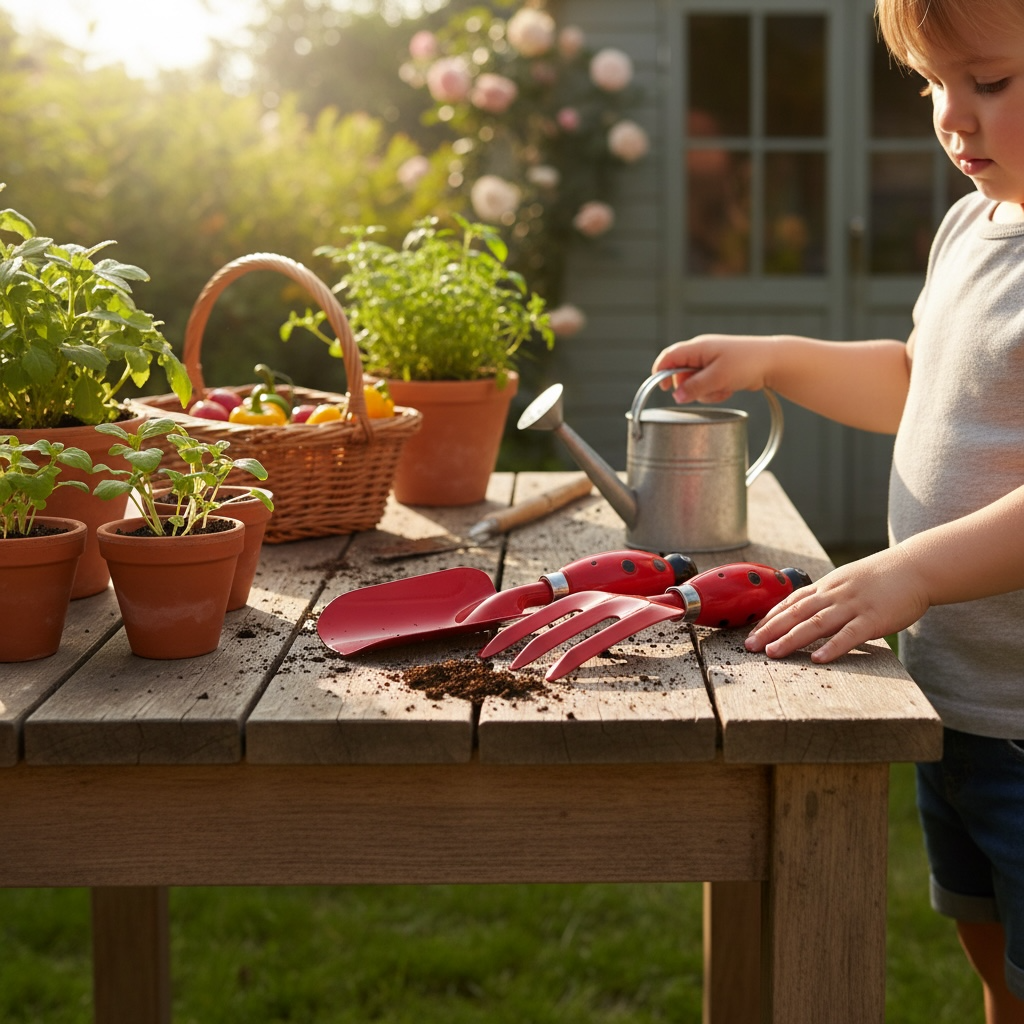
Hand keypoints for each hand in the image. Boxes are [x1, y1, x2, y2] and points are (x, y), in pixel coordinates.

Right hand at [652, 335, 774, 403]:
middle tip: (703, 392)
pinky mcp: (721, 371)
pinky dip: (715, 391)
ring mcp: (711, 362)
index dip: (661, 373)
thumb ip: (695, 387)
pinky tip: (728, 390)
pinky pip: (708, 385)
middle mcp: (702, 353)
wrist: (774, 362)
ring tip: (722, 389)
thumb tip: (676, 397)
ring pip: (695, 383)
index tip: (663, 389)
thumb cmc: (747, 362)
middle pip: (681, 374)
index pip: (668, 357)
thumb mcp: (718, 377)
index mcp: (697, 348)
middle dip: (689, 387)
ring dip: (705, 392)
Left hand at [743, 548, 930, 662]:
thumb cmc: (882, 577)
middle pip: (796, 612)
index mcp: (827, 586)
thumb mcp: (847, 579)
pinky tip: (818, 659)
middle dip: (770, 630)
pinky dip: (833, 646)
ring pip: (816, 623)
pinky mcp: (874, 618)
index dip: (770, 617)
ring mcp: (854, 606)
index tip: (752, 632)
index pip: (791, 601)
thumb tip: (806, 609)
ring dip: (792, 639)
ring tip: (772, 653)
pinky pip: (850, 634)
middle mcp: (835, 594)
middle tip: (750, 646)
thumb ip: (827, 594)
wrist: (916, 567)